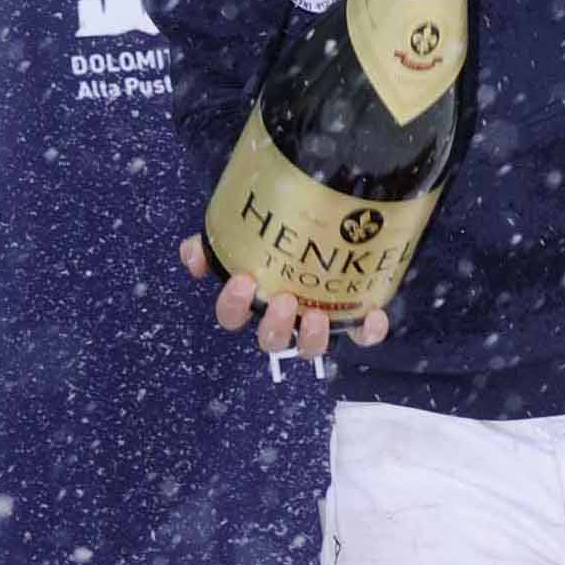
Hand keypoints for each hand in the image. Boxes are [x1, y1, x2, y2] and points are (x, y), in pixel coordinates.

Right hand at [179, 232, 385, 362]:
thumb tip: (192, 252)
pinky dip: (367, 331)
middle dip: (274, 325)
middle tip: (284, 301)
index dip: (234, 306)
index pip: (232, 316)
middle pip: (271, 340)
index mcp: (254, 298)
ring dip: (312, 337)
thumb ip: (218, 237)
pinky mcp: (352, 317)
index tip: (243, 281)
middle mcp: (284, 316)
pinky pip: (361, 335)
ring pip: (311, 347)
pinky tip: (371, 315)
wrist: (328, 217)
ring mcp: (318, 321)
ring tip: (318, 314)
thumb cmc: (277, 232)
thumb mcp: (243, 229)